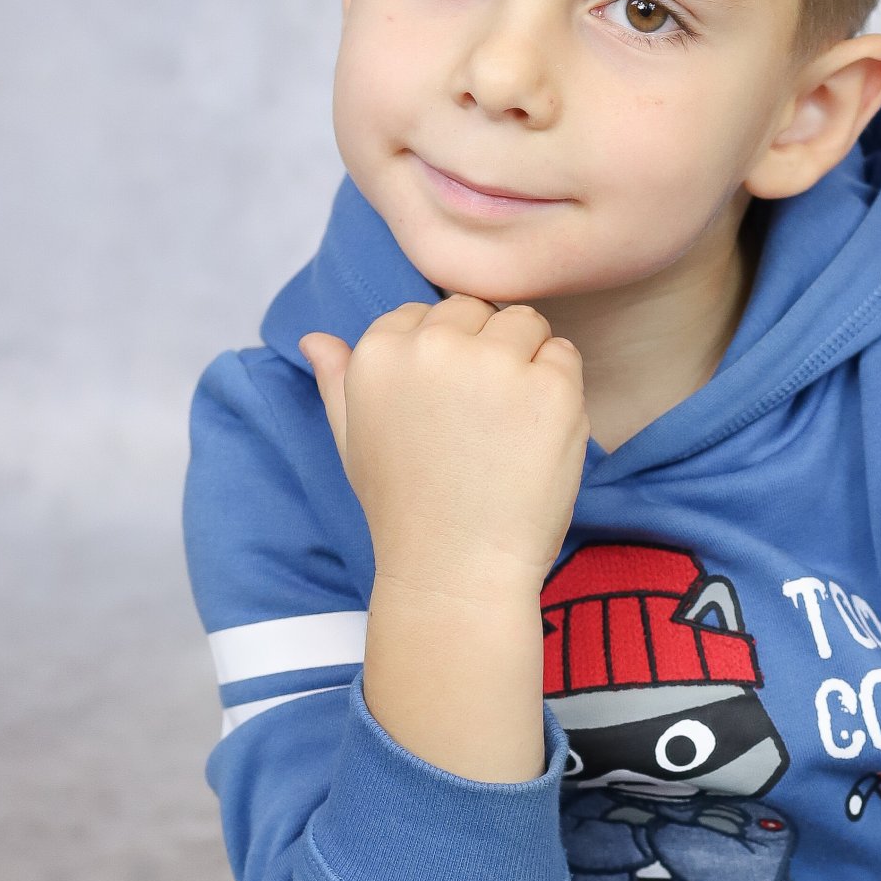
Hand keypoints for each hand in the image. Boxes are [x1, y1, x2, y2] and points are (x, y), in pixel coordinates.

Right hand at [300, 298, 587, 780]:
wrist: (456, 570)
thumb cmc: (404, 512)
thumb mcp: (353, 443)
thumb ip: (337, 382)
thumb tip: (315, 338)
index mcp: (379, 351)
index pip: (426, 312)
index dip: (445, 358)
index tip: (448, 409)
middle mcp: (432, 345)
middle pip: (477, 310)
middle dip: (487, 350)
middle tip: (483, 423)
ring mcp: (495, 363)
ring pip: (525, 323)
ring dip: (528, 361)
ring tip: (512, 428)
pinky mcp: (549, 385)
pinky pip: (565, 355)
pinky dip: (561, 389)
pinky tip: (537, 437)